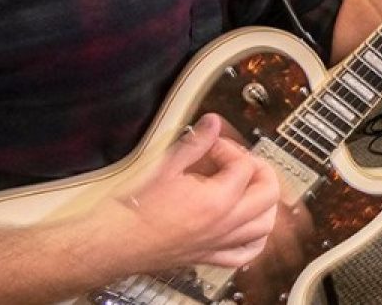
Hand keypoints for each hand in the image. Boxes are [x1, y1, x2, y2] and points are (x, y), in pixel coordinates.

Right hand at [110, 113, 281, 270]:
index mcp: (217, 200)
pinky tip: (248, 228)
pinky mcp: (208, 256)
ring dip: (264, 203)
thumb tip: (211, 124)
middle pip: (268, 194)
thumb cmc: (133, 210)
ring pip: (263, 226)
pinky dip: (254, 239)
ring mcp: (219, 243)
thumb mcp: (165, 166)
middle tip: (243, 161)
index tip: (213, 146)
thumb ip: (195, 143)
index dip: (230, 149)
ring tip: (251, 188)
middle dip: (261, 171)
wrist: (114, 241)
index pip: (244, 165)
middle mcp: (224, 224)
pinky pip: (245, 254)